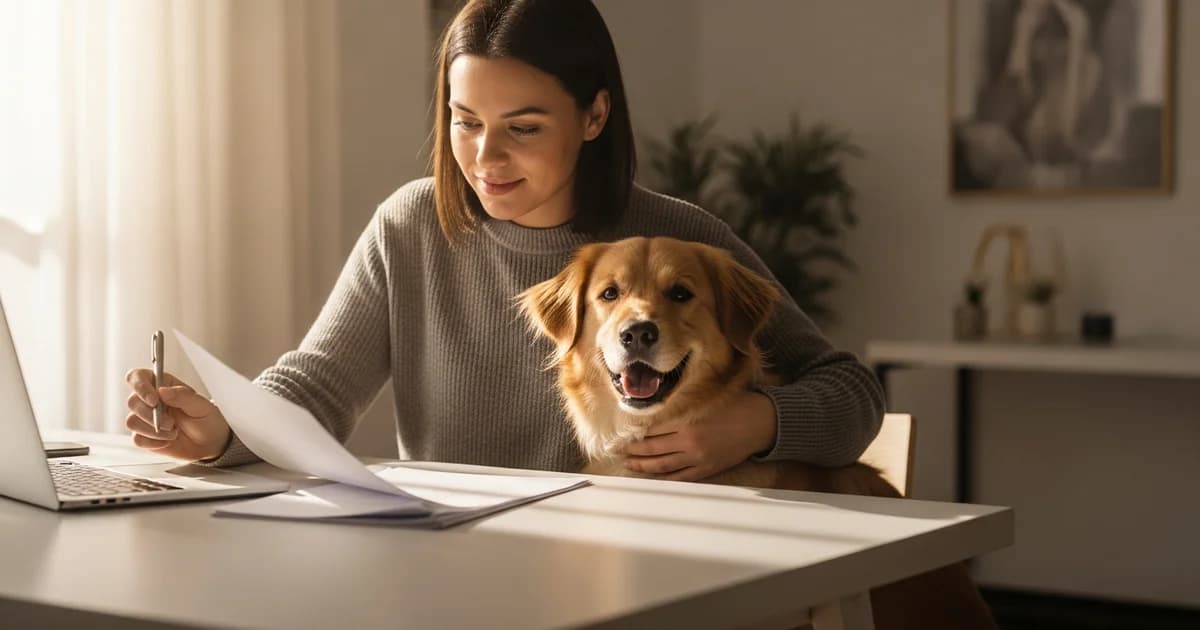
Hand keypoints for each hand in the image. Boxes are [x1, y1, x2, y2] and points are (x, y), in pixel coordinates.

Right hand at [124, 368, 230, 460]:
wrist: (210, 444)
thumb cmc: (207, 420)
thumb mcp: (202, 406)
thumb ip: (183, 396)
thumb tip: (162, 390)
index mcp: (163, 385)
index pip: (138, 377)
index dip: (140, 386)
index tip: (154, 400)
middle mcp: (150, 400)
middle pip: (132, 402)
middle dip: (151, 416)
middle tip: (172, 423)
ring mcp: (145, 419)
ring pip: (132, 422)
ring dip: (154, 431)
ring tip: (173, 432)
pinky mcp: (143, 436)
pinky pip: (137, 439)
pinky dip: (153, 442)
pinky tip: (167, 441)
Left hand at [622, 391, 776, 481]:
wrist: (761, 423)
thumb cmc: (736, 405)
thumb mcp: (707, 399)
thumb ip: (684, 404)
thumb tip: (660, 408)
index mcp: (688, 422)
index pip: (653, 430)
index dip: (636, 433)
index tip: (622, 433)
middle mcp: (689, 442)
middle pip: (653, 449)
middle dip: (633, 451)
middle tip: (617, 451)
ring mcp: (698, 458)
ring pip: (663, 465)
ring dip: (644, 466)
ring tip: (629, 464)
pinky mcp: (707, 469)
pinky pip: (681, 477)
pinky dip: (666, 478)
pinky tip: (654, 477)